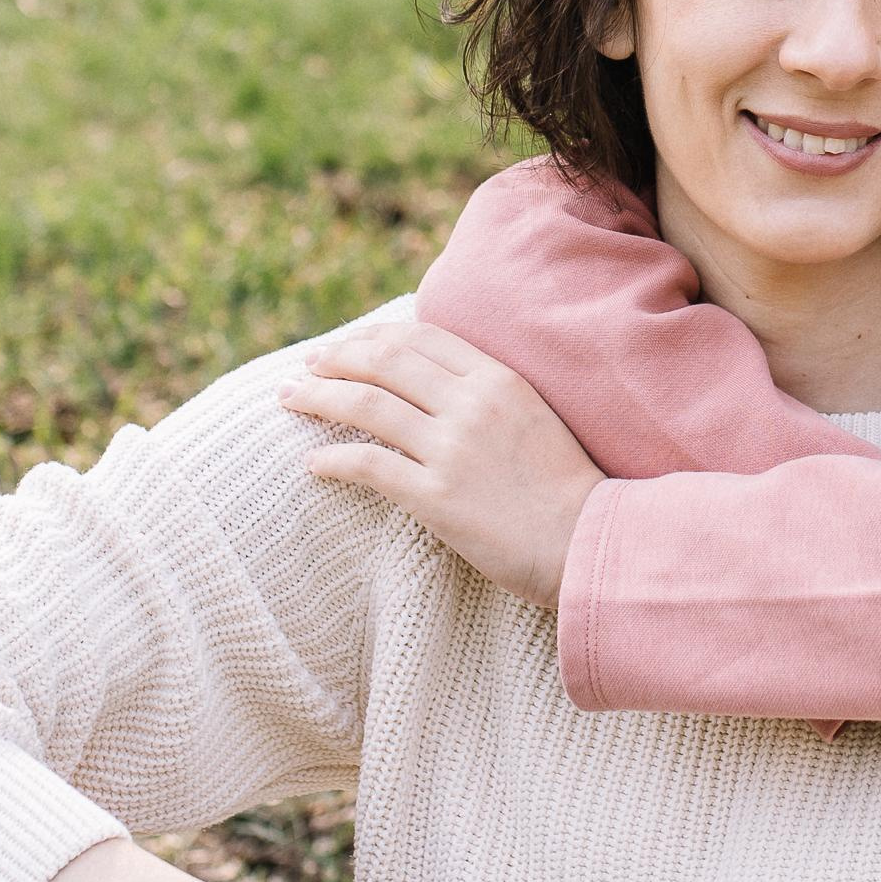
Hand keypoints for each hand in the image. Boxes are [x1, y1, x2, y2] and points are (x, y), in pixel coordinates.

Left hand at [281, 321, 602, 607]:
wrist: (591, 543)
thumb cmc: (566, 490)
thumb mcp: (536, 419)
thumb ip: (490, 397)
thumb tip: (438, 387)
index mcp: (499, 379)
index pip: (421, 337)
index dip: (373, 337)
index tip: (345, 346)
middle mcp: (472, 404)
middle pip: (385, 361)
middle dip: (336, 358)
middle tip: (307, 365)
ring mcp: (453, 449)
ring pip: (367, 405)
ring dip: (318, 398)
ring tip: (289, 398)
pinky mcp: (438, 496)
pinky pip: (369, 465)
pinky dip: (333, 460)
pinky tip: (313, 463)